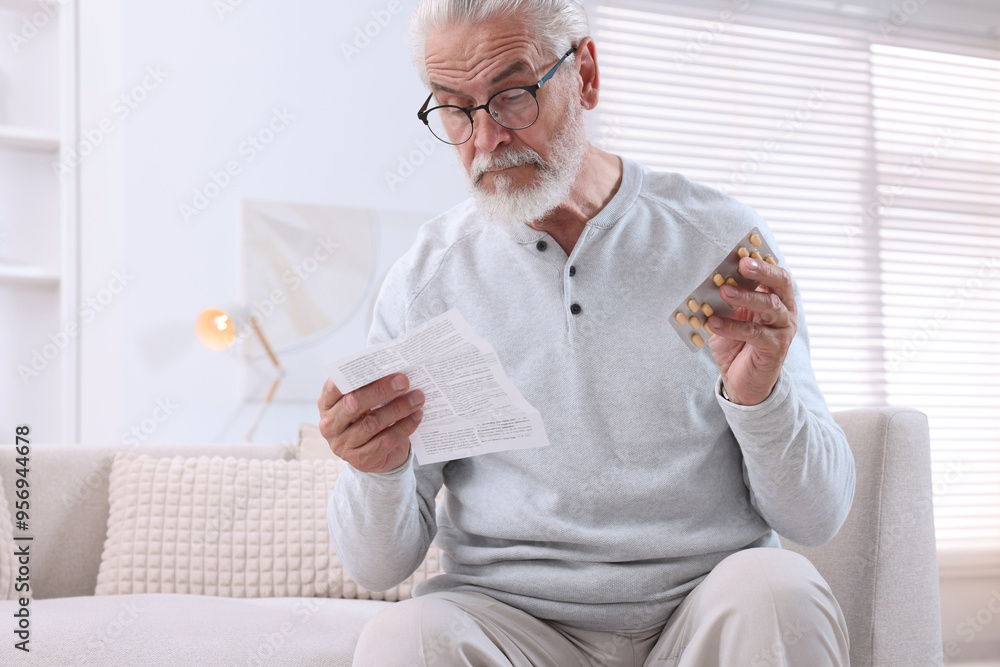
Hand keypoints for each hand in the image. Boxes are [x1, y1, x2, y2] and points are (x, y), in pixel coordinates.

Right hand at [317, 373, 424, 472]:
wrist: (374, 455)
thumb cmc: (367, 417)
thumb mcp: (362, 402)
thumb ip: (369, 387)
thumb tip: (394, 370)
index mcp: (327, 404)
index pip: (334, 387)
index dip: (354, 376)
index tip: (378, 367)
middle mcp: (330, 425)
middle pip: (353, 404)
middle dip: (380, 390)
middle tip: (403, 381)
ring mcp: (344, 445)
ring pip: (372, 424)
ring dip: (398, 409)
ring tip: (417, 398)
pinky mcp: (361, 460)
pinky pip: (386, 441)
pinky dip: (404, 427)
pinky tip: (416, 416)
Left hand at [706, 257, 797, 404]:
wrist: (743, 382)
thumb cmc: (737, 344)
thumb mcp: (730, 317)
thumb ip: (727, 300)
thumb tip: (712, 280)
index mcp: (776, 297)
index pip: (774, 273)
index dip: (762, 260)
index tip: (745, 250)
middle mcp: (785, 311)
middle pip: (780, 284)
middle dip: (762, 271)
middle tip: (742, 264)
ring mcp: (783, 330)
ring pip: (770, 306)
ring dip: (746, 297)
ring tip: (723, 292)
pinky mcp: (775, 348)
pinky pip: (755, 333)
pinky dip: (732, 327)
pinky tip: (713, 322)